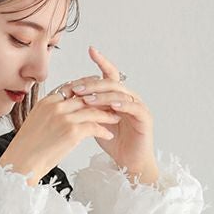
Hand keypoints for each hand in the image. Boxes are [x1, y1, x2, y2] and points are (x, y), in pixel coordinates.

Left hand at [63, 46, 156, 175]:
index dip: (101, 62)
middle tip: (77, 88)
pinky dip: (121, 105)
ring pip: (121, 93)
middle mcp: (130, 98)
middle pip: (113, 82)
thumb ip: (87, 108)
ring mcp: (138, 107)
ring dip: (103, 95)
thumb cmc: (114, 143)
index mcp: (118, 96)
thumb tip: (69, 97)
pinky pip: (133, 107)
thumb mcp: (95, 122)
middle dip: (93, 84)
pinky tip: (111, 106)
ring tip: (87, 99)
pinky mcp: (145, 118)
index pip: (110, 75)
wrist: (130, 163)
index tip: (90, 50)